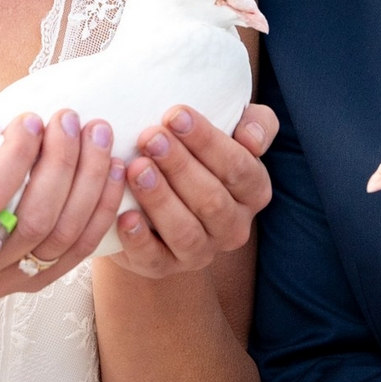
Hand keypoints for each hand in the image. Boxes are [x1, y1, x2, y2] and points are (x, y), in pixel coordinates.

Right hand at [0, 105, 125, 297]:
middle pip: (32, 221)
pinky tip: (112, 169)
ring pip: (62, 236)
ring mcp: (7, 279)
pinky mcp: (36, 281)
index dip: (13, 159)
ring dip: (89, 181)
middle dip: (60, 164)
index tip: (31, 119)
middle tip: (70, 119)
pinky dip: (101, 208)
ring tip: (98, 133)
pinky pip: (79, 249)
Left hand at [105, 103, 277, 280]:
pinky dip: (138, 239)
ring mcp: (200, 252)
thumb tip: (251, 139)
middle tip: (150, 137)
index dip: (207, 141)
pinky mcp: (163, 266)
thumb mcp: (230, 129)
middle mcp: (233, 227)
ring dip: (160, 199)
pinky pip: (154, 259)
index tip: (175, 114)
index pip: (238, 167)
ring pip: (186, 231)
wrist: (153, 194)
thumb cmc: (196, 152)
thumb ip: (256, 123)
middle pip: (211, 200)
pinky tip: (124, 216)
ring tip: (136, 168)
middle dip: (179, 166)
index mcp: (254, 191)